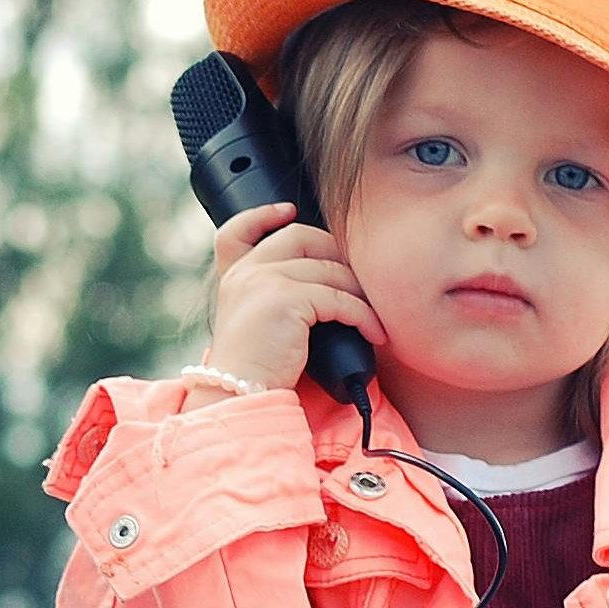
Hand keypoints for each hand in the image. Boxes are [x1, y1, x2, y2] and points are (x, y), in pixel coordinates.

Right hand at [193, 202, 386, 400]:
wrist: (239, 397)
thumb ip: (275, 297)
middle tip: (358, 281)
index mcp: (233, 278)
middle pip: (300, 237)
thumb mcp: (258, 324)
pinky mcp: (285, 298)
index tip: (287, 210)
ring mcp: (263, 280)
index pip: (236, 231)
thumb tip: (329, 283)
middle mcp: (245, 272)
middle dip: (336, 253)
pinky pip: (339, 298)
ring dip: (360, 292)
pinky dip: (363, 315)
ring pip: (329, 269)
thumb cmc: (257, 371)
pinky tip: (374, 333)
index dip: (262, 215)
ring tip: (374, 315)